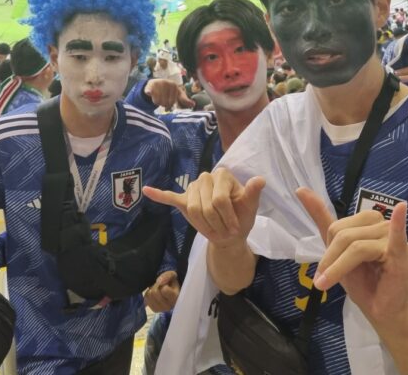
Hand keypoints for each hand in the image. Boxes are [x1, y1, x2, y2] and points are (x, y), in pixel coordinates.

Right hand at [143, 169, 264, 247]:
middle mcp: (206, 177)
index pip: (219, 199)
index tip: (235, 228)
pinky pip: (170, 196)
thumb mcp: (250, 207)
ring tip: (213, 230)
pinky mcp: (184, 199)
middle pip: (205, 205)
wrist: (230, 232)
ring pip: (192, 209)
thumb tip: (260, 180)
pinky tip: (147, 190)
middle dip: (215, 223)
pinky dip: (158, 194)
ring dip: (203, 224)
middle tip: (224, 232)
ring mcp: (193, 188)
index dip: (227, 217)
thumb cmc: (242, 217)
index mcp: (223, 175)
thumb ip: (253, 193)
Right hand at [144, 79, 194, 110]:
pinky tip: (150, 93)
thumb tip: (193, 105)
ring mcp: (158, 83)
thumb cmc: (170, 91)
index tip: (169, 103)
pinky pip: (149, 93)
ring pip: (157, 101)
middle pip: (164, 103)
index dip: (170, 104)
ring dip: (157, 102)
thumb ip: (185, 100)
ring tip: (158, 97)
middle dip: (163, 104)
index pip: (172, 102)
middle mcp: (167, 83)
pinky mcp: (150, 84)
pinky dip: (149, 93)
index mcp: (174, 86)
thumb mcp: (178, 94)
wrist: (157, 83)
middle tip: (163, 100)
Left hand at [144, 270, 179, 311]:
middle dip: (156, 286)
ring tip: (158, 290)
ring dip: (152, 290)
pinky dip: (148, 294)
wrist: (170, 290)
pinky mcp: (154, 310)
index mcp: (176, 298)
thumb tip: (159, 281)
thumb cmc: (172, 282)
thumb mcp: (172, 275)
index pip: (164, 290)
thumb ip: (167, 276)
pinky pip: (146, 299)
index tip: (166, 284)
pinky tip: (154, 295)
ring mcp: (161, 309)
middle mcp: (169, 306)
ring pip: (149, 295)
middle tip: (161, 286)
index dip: (163, 284)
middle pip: (154, 292)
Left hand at [296, 188, 407, 327]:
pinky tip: (400, 208)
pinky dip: (398, 222)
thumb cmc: (361, 280)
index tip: (325, 270)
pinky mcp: (401, 255)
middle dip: (332, 259)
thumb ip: (322, 219)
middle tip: (324, 280)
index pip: (338, 227)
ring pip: (356, 246)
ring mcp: (392, 240)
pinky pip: (396, 237)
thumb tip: (300, 189)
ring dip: (339, 267)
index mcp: (367, 222)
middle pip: (345, 235)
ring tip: (330, 283)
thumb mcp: (337, 249)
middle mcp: (381, 226)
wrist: (379, 310)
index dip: (329, 249)